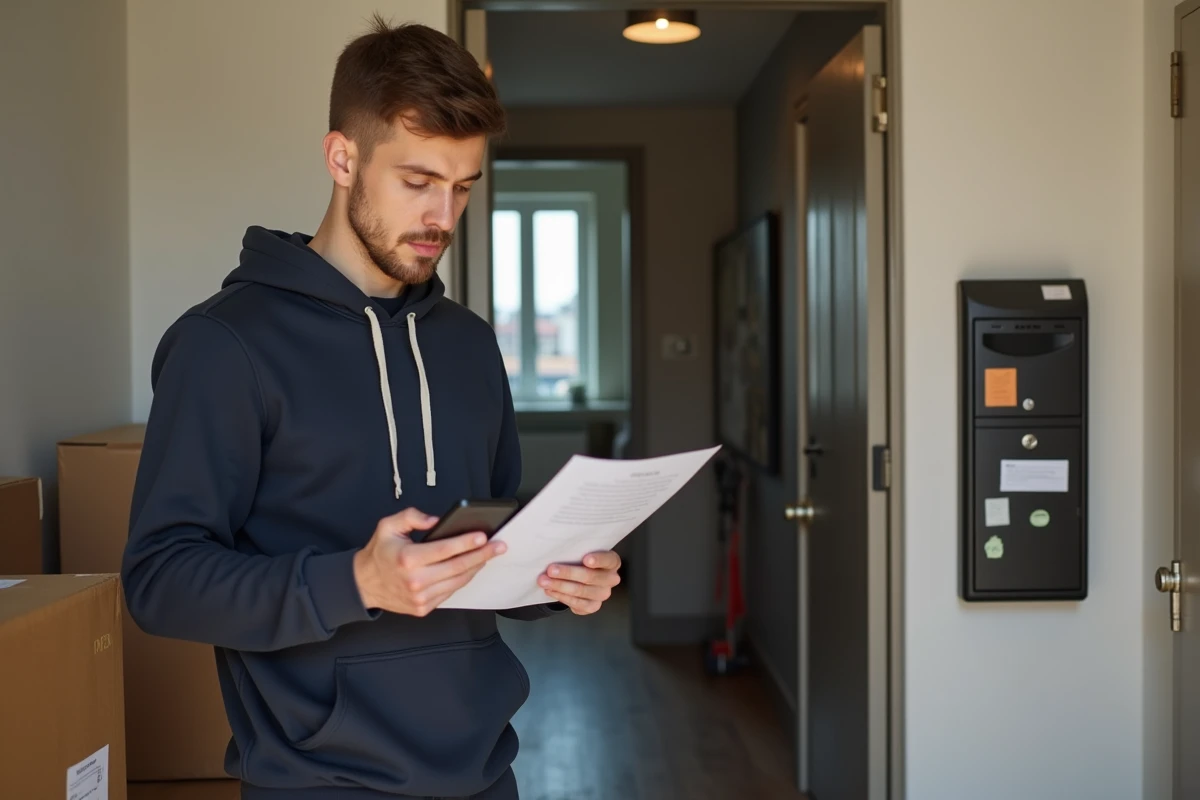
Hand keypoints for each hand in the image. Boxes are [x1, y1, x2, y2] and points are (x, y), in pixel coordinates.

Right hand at [353, 508, 505, 616]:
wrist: (364, 585)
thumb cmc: (379, 553)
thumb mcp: (388, 526)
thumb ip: (411, 517)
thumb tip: (435, 520)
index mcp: (408, 559)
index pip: (445, 550)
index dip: (466, 543)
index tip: (484, 536)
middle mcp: (416, 581)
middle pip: (458, 567)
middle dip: (482, 555)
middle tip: (500, 546)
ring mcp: (421, 598)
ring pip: (458, 581)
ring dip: (476, 567)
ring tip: (490, 555)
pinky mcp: (424, 608)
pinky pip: (450, 591)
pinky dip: (463, 579)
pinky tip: (472, 567)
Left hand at [537, 550, 621, 614]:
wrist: (580, 578)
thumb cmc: (580, 561)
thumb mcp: (581, 552)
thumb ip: (576, 551)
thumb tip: (556, 549)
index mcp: (612, 562)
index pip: (609, 559)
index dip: (598, 559)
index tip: (586, 559)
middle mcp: (610, 579)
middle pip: (590, 576)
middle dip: (568, 573)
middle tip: (551, 570)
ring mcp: (602, 594)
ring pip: (581, 591)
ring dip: (560, 586)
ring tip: (544, 581)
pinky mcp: (593, 606)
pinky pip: (577, 603)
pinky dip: (561, 596)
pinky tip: (550, 591)